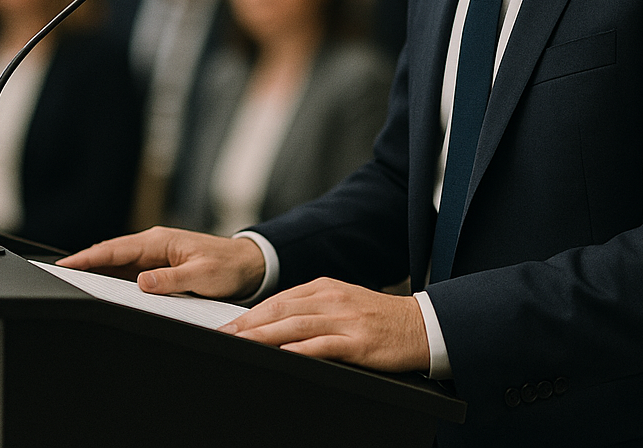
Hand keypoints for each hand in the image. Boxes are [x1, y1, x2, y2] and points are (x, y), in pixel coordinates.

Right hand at [57, 226, 265, 301]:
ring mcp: (156, 255)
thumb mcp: (200, 275)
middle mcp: (155, 244)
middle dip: (85, 262)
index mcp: (160, 241)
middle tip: (57, 274)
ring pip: (119, 264)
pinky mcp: (160, 266)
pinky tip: (101, 289)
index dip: (88, 257)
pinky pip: (131, 271)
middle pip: (112, 254)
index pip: (116, 249)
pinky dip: (114, 278)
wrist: (247, 265)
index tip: (65, 264)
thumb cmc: (227, 267)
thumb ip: (170, 278)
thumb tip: (141, 281)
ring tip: (71, 282)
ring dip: (97, 271)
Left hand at [219, 277, 429, 372]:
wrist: (419, 325)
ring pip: (297, 326)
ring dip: (265, 337)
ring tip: (241, 345)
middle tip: (223, 337)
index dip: (250, 314)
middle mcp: (332, 299)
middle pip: (282, 311)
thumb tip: (274, 324)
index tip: (226, 327)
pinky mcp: (358, 341)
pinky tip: (284, 354)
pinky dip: (302, 349)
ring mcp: (345, 319)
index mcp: (325, 288)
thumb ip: (311, 309)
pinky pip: (325, 345)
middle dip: (248, 325)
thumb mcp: (342, 303)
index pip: (280, 300)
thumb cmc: (377, 319)